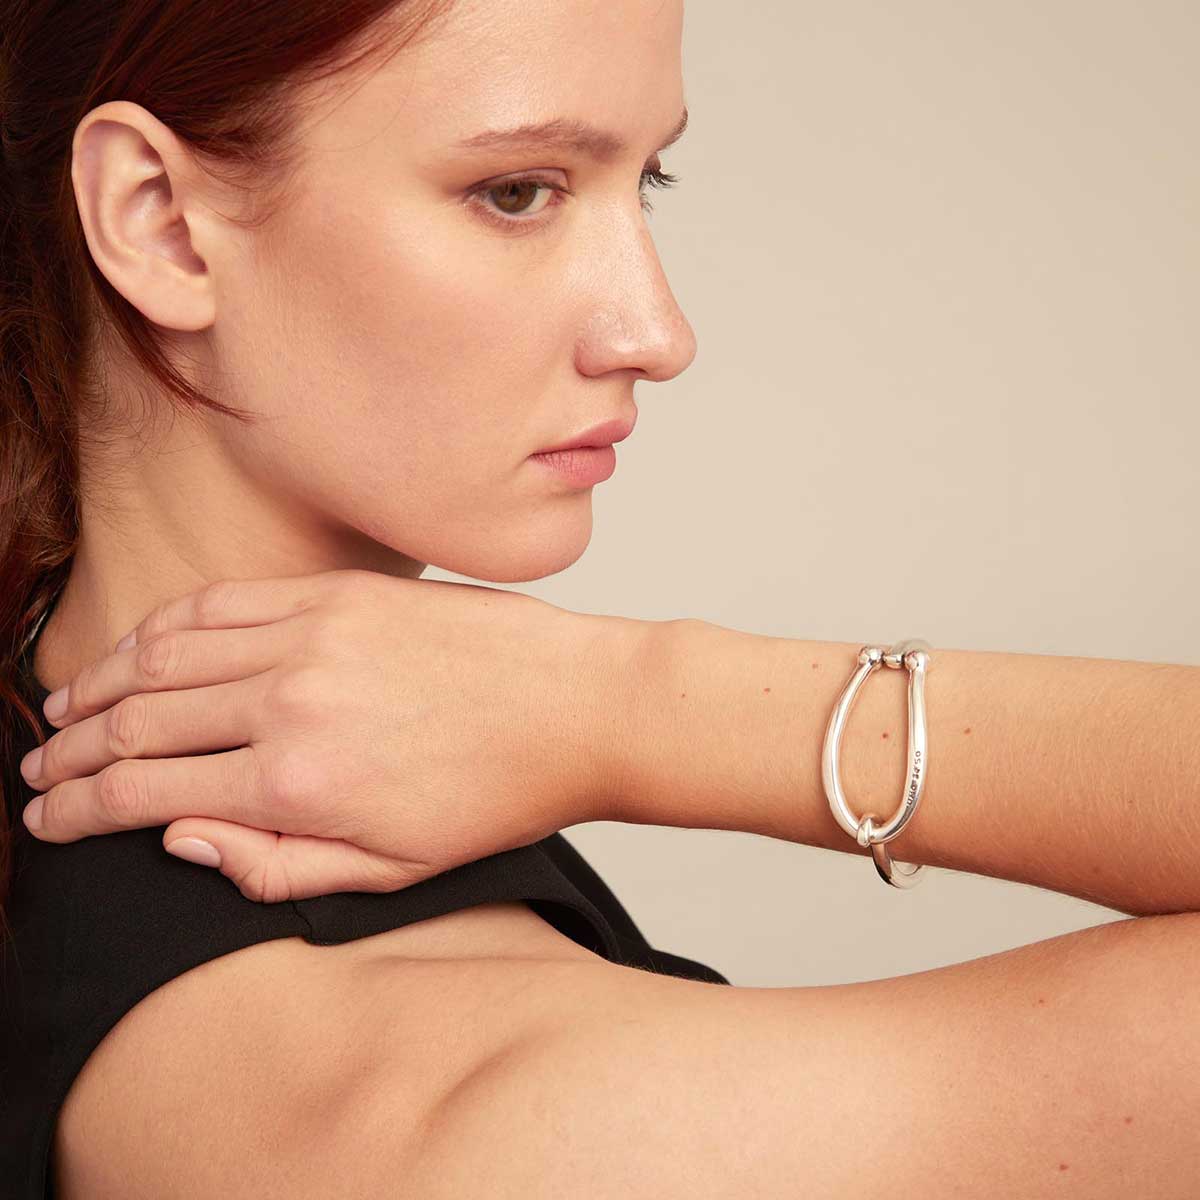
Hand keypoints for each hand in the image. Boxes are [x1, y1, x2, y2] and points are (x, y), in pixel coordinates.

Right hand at [18, 569, 633, 900]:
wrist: (577, 709)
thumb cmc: (495, 796)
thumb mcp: (391, 870)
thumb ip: (274, 865)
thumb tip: (179, 838)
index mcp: (297, 786)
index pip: (144, 792)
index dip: (79, 808)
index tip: (50, 816)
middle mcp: (288, 703)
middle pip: (136, 721)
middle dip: (72, 750)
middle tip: (42, 768)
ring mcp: (312, 637)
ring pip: (165, 654)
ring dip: (102, 683)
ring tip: (71, 708)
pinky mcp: (340, 593)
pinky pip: (225, 601)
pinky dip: (166, 623)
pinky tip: (143, 645)